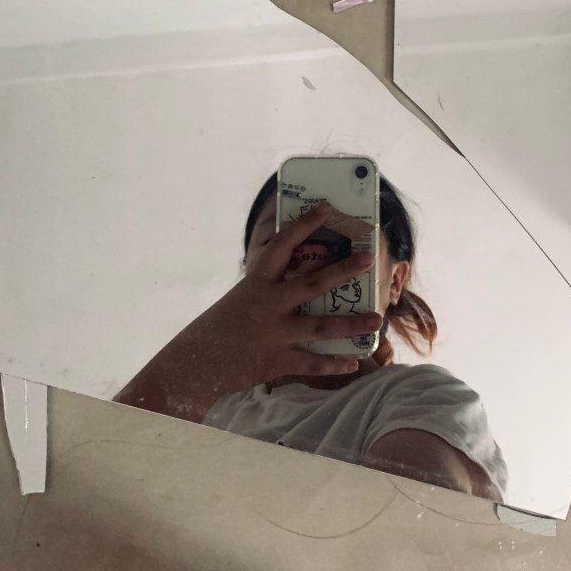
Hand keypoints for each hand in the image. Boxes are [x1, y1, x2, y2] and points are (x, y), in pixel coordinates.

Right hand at [204, 203, 381, 393]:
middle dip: (343, 270)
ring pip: (320, 327)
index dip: (305, 224)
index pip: (282, 245)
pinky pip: (310, 363)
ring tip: (377, 319)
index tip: (327, 207)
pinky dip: (333, 364)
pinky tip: (353, 362)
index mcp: (257, 283)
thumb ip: (268, 288)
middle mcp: (267, 305)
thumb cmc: (219, 327)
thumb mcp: (241, 298)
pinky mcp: (275, 362)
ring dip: (351, 323)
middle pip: (313, 283)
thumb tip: (298, 274)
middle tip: (369, 259)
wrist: (193, 364)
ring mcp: (273, 334)